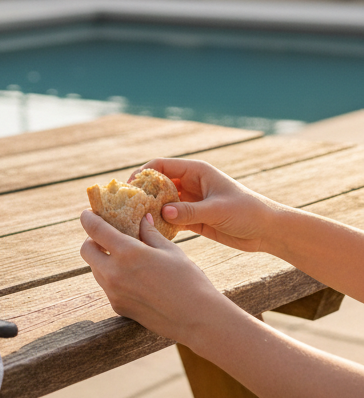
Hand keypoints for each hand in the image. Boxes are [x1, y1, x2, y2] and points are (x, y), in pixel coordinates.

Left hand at [79, 209, 226, 345]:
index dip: (88, 218)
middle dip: (92, 240)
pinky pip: (106, 287)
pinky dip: (112, 277)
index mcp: (127, 253)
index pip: (94, 229)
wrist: (199, 320)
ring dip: (102, 259)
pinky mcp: (118, 307)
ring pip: (95, 269)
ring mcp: (114, 293)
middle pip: (86, 250)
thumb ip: (150, 233)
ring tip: (122, 257)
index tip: (87, 213)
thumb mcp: (170, 250)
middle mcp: (114, 273)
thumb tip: (142, 218)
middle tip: (107, 237)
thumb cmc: (189, 281)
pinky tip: (132, 277)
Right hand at [137, 158, 283, 252]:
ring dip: (151, 210)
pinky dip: (161, 224)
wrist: (269, 231)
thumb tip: (162, 212)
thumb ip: (189, 211)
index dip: (143, 173)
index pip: (162, 166)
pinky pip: (171, 219)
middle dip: (143, 192)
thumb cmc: (248, 211)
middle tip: (128, 205)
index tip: (131, 187)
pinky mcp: (194, 219)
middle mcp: (190, 184)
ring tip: (134, 220)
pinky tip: (151, 232)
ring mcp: (191, 202)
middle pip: (158, 183)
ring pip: (162, 202)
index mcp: (196, 172)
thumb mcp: (217, 210)